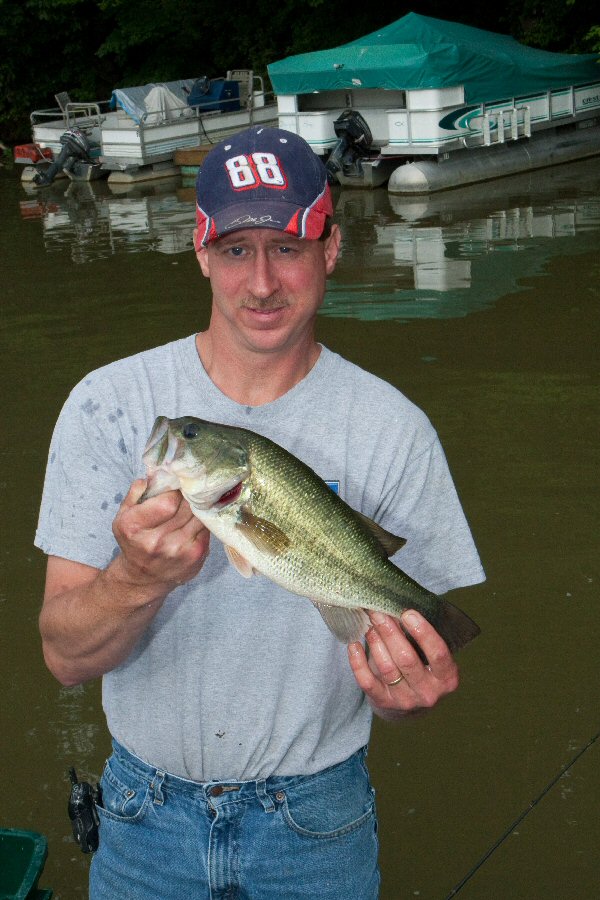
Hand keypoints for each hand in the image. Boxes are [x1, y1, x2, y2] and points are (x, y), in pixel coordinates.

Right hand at [112, 478, 209, 593]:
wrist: (143, 578)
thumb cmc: (134, 541)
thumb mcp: (124, 515)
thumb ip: (137, 492)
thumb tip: (157, 472)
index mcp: (135, 527)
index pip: (168, 500)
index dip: (177, 490)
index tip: (178, 486)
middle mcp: (156, 542)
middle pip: (187, 507)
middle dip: (190, 496)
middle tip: (191, 488)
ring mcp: (178, 551)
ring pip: (200, 516)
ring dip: (199, 506)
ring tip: (196, 501)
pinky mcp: (196, 556)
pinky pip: (207, 528)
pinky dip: (204, 520)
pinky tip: (197, 518)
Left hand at [348, 610, 458, 716]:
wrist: (411, 704)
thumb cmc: (422, 667)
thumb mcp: (430, 655)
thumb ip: (420, 636)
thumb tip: (397, 605)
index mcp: (447, 677)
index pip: (438, 654)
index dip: (423, 632)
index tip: (407, 613)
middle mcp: (428, 692)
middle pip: (407, 659)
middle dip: (390, 632)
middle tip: (378, 612)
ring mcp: (405, 700)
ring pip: (387, 668)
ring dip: (375, 643)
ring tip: (369, 625)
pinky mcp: (384, 702)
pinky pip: (367, 682)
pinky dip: (358, 662)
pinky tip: (354, 645)